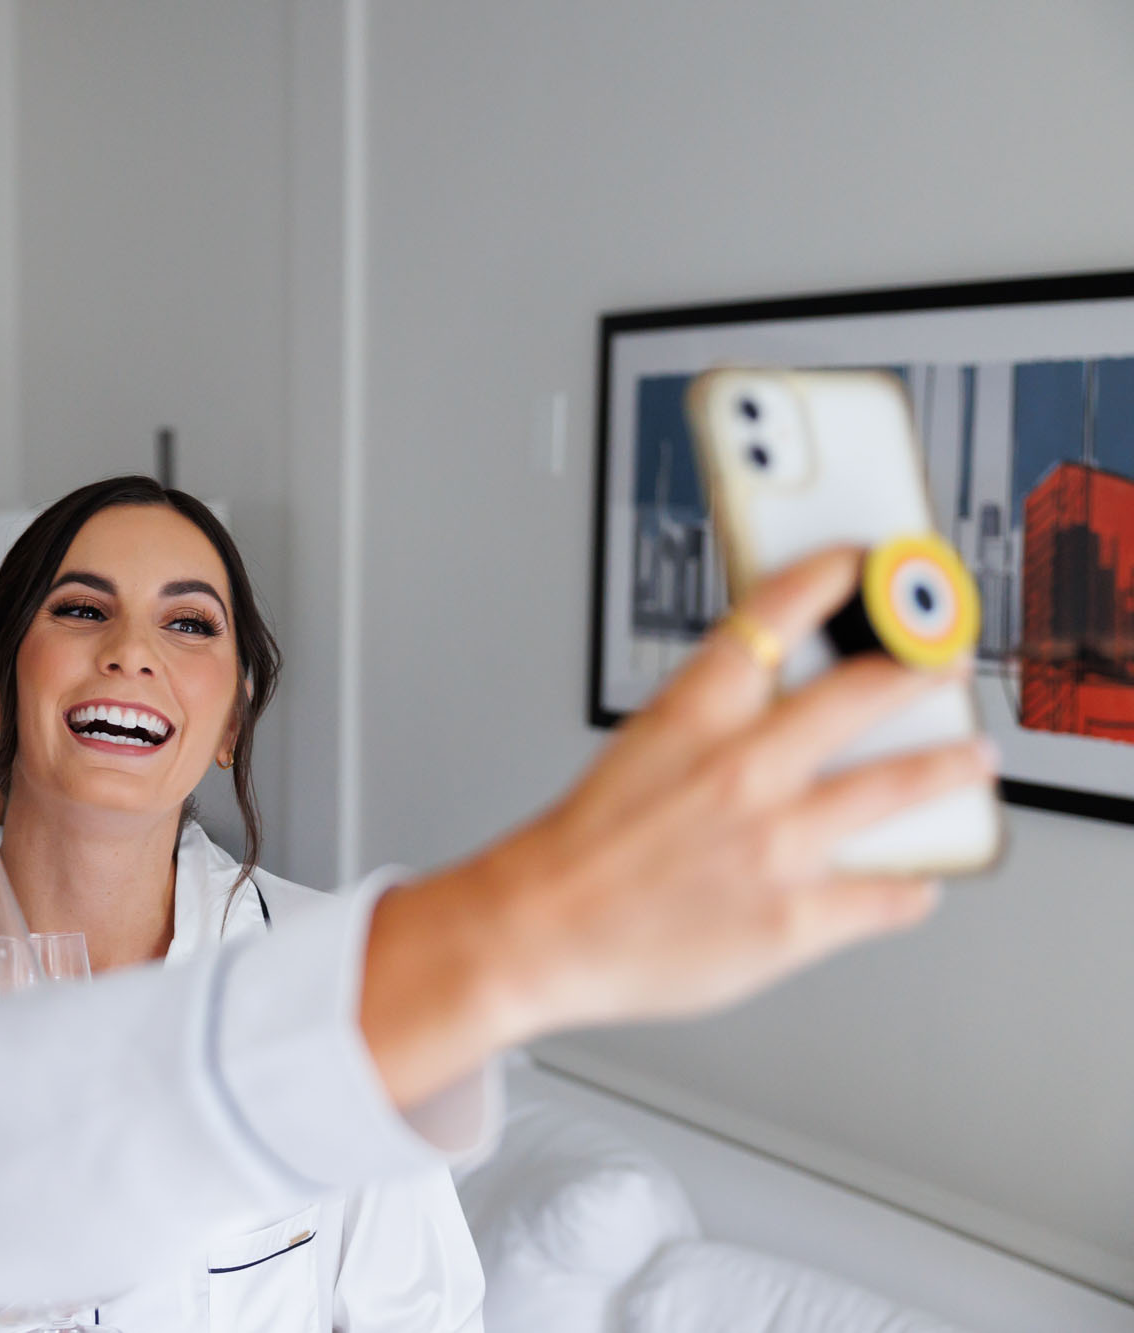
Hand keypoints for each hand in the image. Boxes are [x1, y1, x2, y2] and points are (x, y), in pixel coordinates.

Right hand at [363, 549, 996, 1106]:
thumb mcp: (635, 753)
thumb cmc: (576, 852)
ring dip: (947, 766)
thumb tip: (766, 705)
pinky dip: (909, 886)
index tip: (859, 562)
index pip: (771, 616)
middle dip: (920, 664)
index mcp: (690, 719)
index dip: (826, 577)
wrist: (535, 934)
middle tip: (946, 654)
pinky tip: (918, 879)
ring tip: (970, 756)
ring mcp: (775, 845)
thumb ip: (705, 724)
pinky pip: (885, 895)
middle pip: (861, 692)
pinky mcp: (793, 918)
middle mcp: (741, 773)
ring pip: (895, 788)